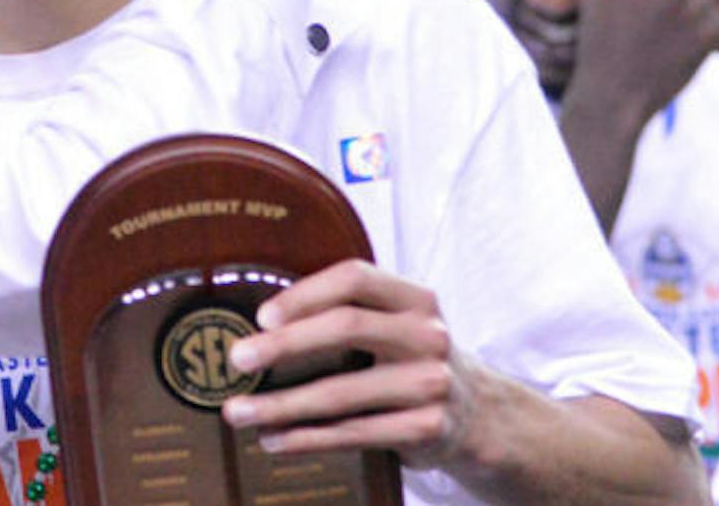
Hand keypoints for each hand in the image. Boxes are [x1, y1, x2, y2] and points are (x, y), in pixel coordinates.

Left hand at [222, 260, 474, 469]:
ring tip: (237, 412)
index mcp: (414, 297)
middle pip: (346, 327)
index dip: (305, 293)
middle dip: (285, 344)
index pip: (355, 279)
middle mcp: (427, 334)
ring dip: (282, 404)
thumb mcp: (396, 323)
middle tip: (238, 360)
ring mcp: (431, 383)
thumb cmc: (412, 359)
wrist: (481, 416)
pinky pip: (355, 433)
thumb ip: (347, 312)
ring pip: (343, 392)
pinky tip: (274, 440)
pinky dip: (308, 438)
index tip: (262, 315)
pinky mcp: (428, 428)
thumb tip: (257, 324)